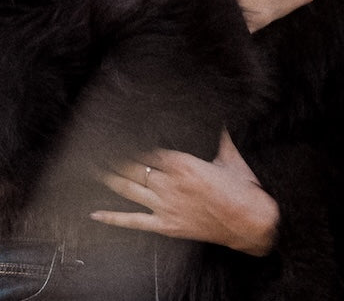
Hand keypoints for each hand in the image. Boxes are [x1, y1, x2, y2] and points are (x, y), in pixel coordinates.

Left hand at [90, 131, 279, 255]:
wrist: (250, 221)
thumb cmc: (243, 189)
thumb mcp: (231, 156)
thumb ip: (220, 136)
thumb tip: (220, 118)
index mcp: (183, 163)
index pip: (148, 149)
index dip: (131, 142)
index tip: (118, 134)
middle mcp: (169, 183)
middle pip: (133, 167)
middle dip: (113, 158)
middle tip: (96, 149)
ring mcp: (165, 205)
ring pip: (128, 189)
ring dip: (108, 178)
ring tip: (93, 169)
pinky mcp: (166, 225)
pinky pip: (133, 221)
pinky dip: (113, 218)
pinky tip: (96, 213)